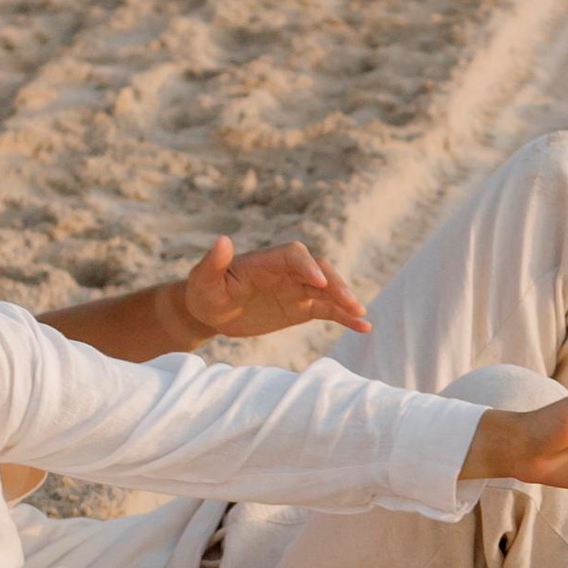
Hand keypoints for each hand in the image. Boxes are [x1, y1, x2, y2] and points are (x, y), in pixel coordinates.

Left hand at [179, 235, 368, 341]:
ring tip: (361, 314)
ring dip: (345, 300)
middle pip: (319, 271)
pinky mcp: (301, 308)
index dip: (307, 266)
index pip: (295, 255)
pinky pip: (328, 310)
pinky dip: (346, 317)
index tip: (318, 282)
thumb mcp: (204, 279)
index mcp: (267, 260)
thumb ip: (213, 262)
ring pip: (328, 290)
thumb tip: (222, 240)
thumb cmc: (205, 292)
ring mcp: (297, 289)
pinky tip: (364, 327)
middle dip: (335, 284)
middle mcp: (287, 271)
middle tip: (349, 302)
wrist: (211, 311)